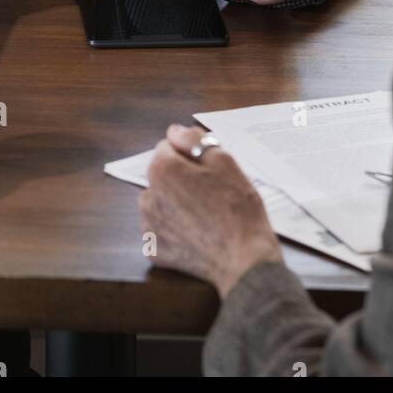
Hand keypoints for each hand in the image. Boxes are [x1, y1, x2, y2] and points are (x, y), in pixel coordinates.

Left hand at [139, 124, 282, 298]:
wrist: (245, 261)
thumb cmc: (237, 208)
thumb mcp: (224, 161)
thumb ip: (194, 140)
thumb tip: (174, 132)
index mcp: (162, 171)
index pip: (167, 147)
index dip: (189, 155)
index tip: (209, 169)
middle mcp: (147, 196)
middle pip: (162, 175)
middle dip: (181, 178)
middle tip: (211, 192)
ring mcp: (148, 226)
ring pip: (160, 201)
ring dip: (175, 202)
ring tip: (205, 214)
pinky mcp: (154, 250)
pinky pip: (161, 228)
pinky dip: (175, 228)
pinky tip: (197, 233)